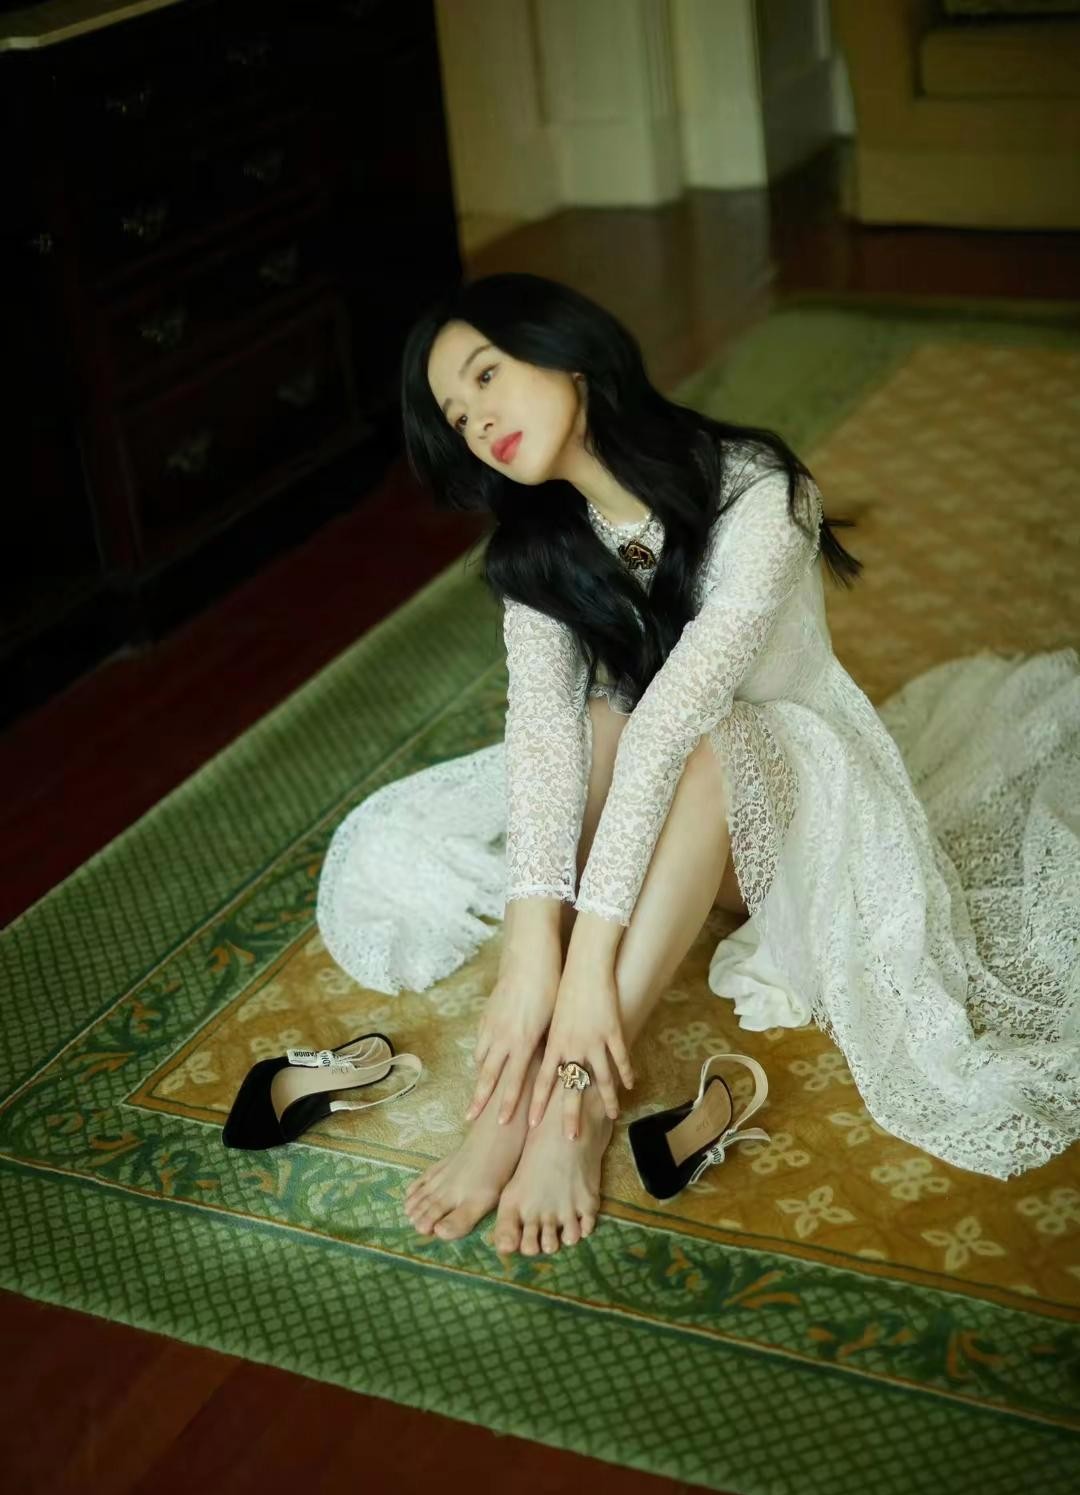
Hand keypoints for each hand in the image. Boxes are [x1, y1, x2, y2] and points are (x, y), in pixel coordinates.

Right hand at [464, 951, 560, 1125]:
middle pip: (488, 1076)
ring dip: (480, 1076)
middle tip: (470, 1118)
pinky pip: (480, 1040)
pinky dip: (480, 1053)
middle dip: (480, 1099)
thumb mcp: (553, 1022)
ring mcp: (492, 1025)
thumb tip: (554, 1067)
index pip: (513, 1082)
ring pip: (481, 1058)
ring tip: (478, 1091)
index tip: (500, 1123)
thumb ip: (548, 1046)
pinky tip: (482, 1058)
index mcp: (523, 1042)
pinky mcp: (487, 1014)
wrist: (530, 959)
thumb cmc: (550, 988)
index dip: (506, 1104)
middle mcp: (503, 1038)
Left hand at [527, 963, 633, 1140]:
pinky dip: (626, 1072)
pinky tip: (631, 1085)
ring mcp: (594, 1040)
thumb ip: (548, 1041)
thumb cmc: (562, 989)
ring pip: (601, 1077)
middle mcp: (572, 1046)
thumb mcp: (550, 1017)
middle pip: (570, 1087)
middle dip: (570, 1114)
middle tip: (570, 1137)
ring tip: (612, 1115)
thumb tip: (538, 1060)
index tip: (530, 1124)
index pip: (541, 1079)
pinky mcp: (613, 1031)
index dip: (536, 1102)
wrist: (584, 968)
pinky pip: (621, 1058)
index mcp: (553, 1043)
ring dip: (606, 1098)